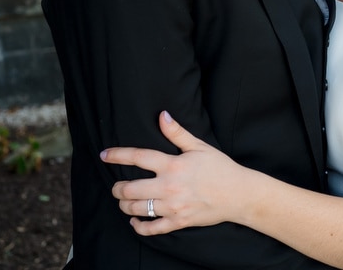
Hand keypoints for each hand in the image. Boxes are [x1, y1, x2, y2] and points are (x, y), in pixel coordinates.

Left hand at [101, 111, 240, 235]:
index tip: (104, 155)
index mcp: (173, 165)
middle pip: (129, 189)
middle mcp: (169, 186)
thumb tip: (162, 115)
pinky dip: (138, 226)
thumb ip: (177, 133)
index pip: (138, 157)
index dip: (117, 155)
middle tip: (117, 186)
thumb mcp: (200, 146)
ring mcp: (172, 206)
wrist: (238, 194)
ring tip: (124, 201)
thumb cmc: (220, 168)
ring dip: (124, 205)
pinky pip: (150, 228)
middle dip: (117, 188)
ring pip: (136, 209)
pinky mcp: (177, 221)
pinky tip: (134, 220)